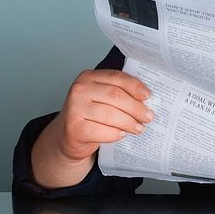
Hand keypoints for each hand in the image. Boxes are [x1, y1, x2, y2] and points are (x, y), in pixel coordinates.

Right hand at [31, 69, 152, 187]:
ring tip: (139, 128)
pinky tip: (122, 135)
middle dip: (135, 107)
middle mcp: (79, 89)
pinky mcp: (73, 128)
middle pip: (115, 96)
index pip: (117, 77)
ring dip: (128, 122)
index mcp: (88, 76)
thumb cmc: (89, 115)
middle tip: (148, 116)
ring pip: (110, 114)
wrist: (66, 136)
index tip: (148, 96)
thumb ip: (118, 92)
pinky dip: (114, 134)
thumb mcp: (101, 97)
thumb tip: (146, 98)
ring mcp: (74, 109)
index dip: (135, 86)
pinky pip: (100, 131)